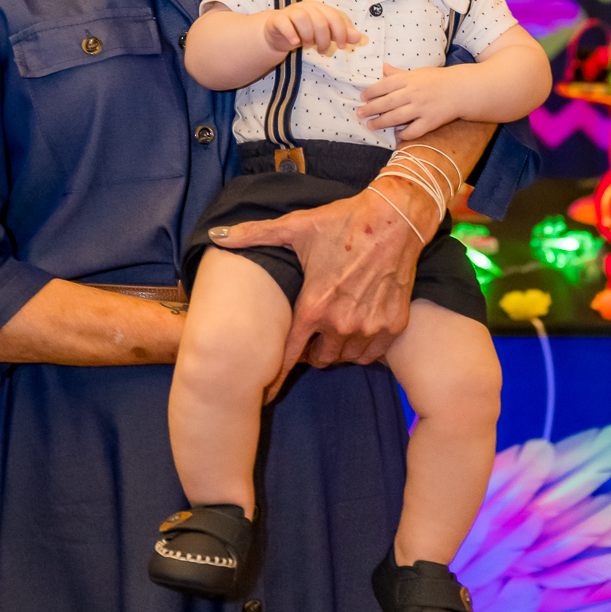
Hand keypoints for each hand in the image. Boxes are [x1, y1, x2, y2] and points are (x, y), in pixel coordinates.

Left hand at [209, 177, 438, 400]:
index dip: (276, 375)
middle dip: (313, 351)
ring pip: (346, 358)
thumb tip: (215, 234)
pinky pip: (372, 354)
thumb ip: (254, 234)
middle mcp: (341, 324)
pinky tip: (358, 330)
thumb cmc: (343, 222)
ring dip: (338, 350)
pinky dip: (363, 348)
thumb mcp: (296, 227)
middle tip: (312, 335)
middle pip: (320, 360)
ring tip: (334, 331)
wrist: (394, 220)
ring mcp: (369, 327)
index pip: (289, 355)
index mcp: (314, 307)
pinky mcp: (393, 326)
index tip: (268, 391)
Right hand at [263, 1, 365, 55]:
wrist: (278, 33)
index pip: (334, 16)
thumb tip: (359, 37)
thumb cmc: (304, 32)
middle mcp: (306, 7)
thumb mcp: (325, 34)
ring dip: (308, 36)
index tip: (342, 47)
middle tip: (323, 51)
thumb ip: (340, 34)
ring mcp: (291, 11)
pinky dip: (291, 33)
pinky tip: (295, 43)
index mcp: (319, 7)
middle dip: (324, 39)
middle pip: (320, 20)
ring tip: (309, 46)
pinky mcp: (278, 19)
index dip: (341, 32)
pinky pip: (285, 23)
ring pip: (303, 18)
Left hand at [358, 63, 457, 139]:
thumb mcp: (418, 72)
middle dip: (370, 109)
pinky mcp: (430, 121)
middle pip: (386, 103)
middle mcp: (414, 93)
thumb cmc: (438, 80)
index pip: (384, 85)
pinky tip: (396, 134)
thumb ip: (399, 73)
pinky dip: (403, 134)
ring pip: (396, 118)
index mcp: (409, 79)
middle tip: (360, 114)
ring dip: (381, 123)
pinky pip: (413, 131)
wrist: (462, 90)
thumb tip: (383, 67)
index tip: (362, 98)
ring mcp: (422, 108)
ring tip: (370, 125)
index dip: (371, 92)